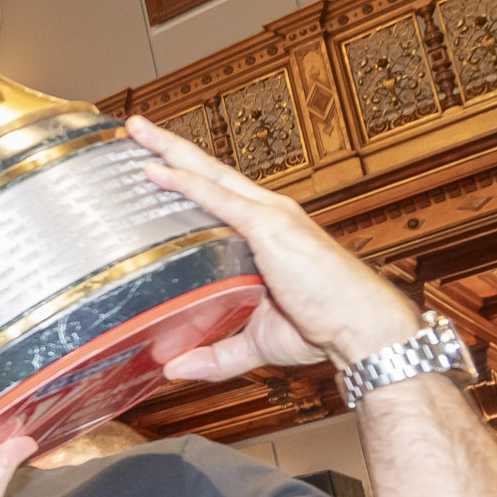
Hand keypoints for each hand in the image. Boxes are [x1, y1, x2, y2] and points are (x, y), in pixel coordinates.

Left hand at [127, 115, 426, 379]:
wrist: (362, 327)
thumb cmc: (323, 327)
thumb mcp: (258, 343)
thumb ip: (216, 355)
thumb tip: (175, 369)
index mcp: (266, 232)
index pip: (217, 196)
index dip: (185, 177)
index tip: (149, 163)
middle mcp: (267, 214)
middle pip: (209, 171)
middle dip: (170, 148)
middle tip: (134, 128)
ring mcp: (269, 216)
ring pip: (210, 173)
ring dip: (171, 151)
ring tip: (135, 130)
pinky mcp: (270, 226)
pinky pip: (219, 198)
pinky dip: (187, 183)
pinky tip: (156, 170)